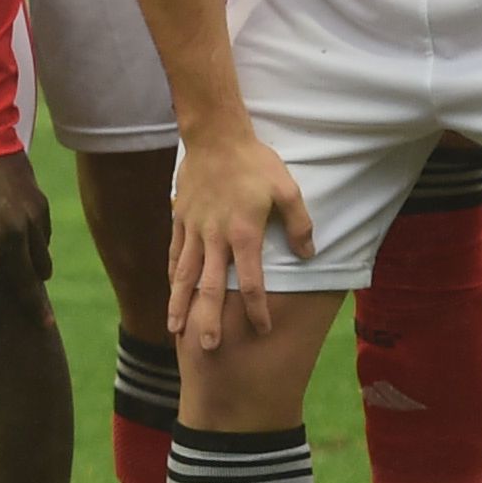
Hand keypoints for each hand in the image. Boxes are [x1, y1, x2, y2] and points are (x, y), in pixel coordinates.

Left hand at [0, 148, 49, 330]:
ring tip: (38, 294)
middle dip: (32, 305)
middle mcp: (14, 232)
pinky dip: (38, 249)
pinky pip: (43, 236)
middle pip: (25, 280)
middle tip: (44, 327)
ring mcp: (32, 218)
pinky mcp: (41, 204)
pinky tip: (35, 257)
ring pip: (40, 258)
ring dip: (37, 277)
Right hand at [167, 125, 313, 352]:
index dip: (257, 309)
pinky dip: (173, 274)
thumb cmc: (255, 162)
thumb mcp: (288, 189)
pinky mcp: (181, 218)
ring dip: (180, 303)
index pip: (251, 282)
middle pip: (211, 287)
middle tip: (208, 347)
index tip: (261, 329)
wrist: (214, 135)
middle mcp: (216, 237)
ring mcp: (194, 229)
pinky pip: (175, 251)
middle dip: (209, 319)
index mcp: (244, 234)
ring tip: (176, 329)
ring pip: (185, 274)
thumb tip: (309, 254)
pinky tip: (172, 289)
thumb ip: (299, 224)